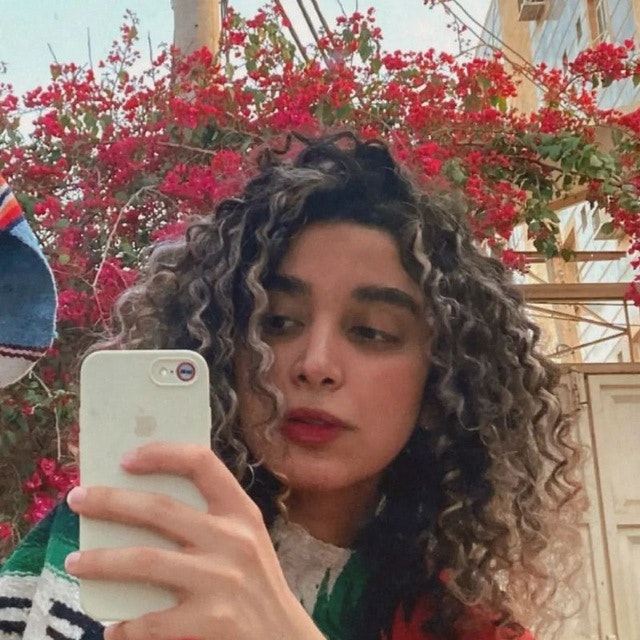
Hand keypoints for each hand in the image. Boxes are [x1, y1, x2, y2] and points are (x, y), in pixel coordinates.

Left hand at [65, 442, 324, 639]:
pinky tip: (113, 627)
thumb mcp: (247, 541)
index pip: (202, 464)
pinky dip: (124, 625)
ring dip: (101, 561)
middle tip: (78, 499)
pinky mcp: (208, 622)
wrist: (285, 639)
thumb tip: (143, 506)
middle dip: (110, 501)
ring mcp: (220, 581)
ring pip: (144, 561)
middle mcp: (233, 540)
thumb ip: (212, 521)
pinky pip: (148, 621)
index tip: (127, 458)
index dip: (162, 454)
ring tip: (75, 561)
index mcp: (242, 513)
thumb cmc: (257, 587)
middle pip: (159, 509)